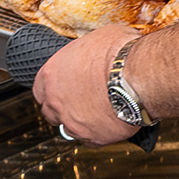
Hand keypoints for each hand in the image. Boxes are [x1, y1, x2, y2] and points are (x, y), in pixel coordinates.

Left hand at [32, 23, 139, 146]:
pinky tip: (108, 122)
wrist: (138, 76)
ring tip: (97, 111)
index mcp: (52, 73)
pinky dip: (97, 133)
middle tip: (80, 100)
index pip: (40, 87)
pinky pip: (90, 140)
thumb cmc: (120, 54)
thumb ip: (88, 51)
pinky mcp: (93, 138)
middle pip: (49, 111)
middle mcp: (56, 101)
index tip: (64, 86)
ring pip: (68, 128)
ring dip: (79, 121)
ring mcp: (72, 122)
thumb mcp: (99, 37)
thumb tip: (97, 50)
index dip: (54, 87)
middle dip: (62, 107)